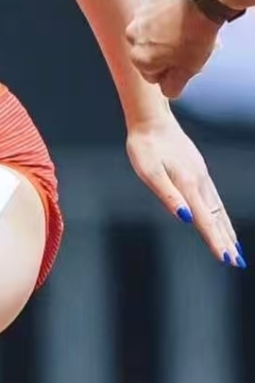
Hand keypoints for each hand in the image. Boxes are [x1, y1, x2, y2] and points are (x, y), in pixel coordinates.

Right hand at [126, 0, 218, 98]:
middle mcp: (132, 38)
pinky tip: (182, 17)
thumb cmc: (196, 34)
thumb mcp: (189, 70)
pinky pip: (154, 17)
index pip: (152, 76)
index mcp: (140, 58)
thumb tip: (167, 90)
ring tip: (186, 31)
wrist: (202, 0)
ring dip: (164, 36)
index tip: (184, 63)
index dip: (171, 71)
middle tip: (188, 48)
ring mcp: (138, 18)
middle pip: (149, 54)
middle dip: (165, 53)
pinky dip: (165, 19)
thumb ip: (173, 87)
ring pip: (151, 35)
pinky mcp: (147, 2)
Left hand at [126, 109, 243, 266]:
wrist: (151, 119)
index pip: (205, 221)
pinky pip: (214, 199)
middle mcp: (200, 182)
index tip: (227, 260)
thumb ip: (168, 196)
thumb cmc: (145, 147)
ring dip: (227, 230)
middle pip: (217, 218)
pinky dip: (221, 215)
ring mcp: (201, 176)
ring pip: (218, 209)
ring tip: (235, 248)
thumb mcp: (149, 172)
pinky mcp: (198, 170)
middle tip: (237, 263)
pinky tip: (221, 220)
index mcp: (188, 185)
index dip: (216, 242)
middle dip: (227, 241)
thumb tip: (186, 218)